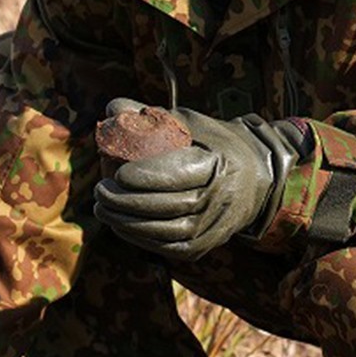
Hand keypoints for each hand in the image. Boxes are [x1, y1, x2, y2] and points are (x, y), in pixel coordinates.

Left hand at [93, 100, 298, 261]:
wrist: (255, 178)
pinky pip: (169, 248)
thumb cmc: (212, 145)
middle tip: (100, 190)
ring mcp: (214, 226)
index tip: (117, 173)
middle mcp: (220, 198)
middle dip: (128, 201)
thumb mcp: (189, 123)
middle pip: (169, 206)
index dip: (145, 177)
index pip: (179, 175)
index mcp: (218, 163)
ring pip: (167, 231)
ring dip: (128, 223)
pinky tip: (119, 225)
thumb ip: (150, 117)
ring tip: (102, 208)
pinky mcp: (205, 245)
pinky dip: (141, 239)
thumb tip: (113, 109)